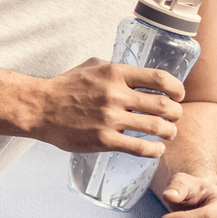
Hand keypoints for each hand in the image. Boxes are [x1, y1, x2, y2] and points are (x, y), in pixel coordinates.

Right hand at [28, 58, 180, 156]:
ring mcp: (110, 119)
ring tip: (168, 133)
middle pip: (164, 105)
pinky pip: (141, 148)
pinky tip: (156, 149)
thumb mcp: (90, 67)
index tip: (177, 95)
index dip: (176, 89)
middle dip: (176, 113)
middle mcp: (115, 95)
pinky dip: (154, 150)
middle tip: (174, 117)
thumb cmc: (64, 88)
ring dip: (169, 132)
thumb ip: (115, 71)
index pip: (160, 79)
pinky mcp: (104, 140)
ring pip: (157, 127)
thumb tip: (135, 75)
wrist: (39, 108)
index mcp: (115, 74)